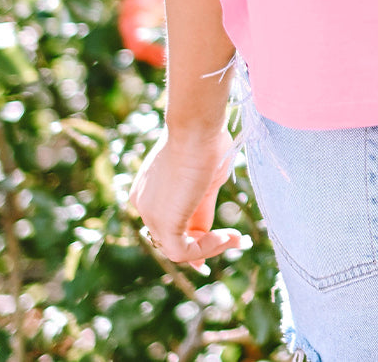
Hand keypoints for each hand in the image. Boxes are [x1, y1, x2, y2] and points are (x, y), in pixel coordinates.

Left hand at [128, 124, 242, 270]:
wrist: (197, 127)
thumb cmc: (204, 142)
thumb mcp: (205, 179)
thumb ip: (202, 205)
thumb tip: (212, 231)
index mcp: (149, 189)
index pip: (170, 220)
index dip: (195, 235)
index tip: (221, 237)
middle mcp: (143, 204)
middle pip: (173, 235)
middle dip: (203, 244)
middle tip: (231, 240)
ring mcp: (150, 216)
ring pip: (177, 248)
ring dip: (209, 247)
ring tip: (234, 238)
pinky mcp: (163, 224)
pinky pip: (183, 252)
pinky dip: (206, 250)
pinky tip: (226, 237)